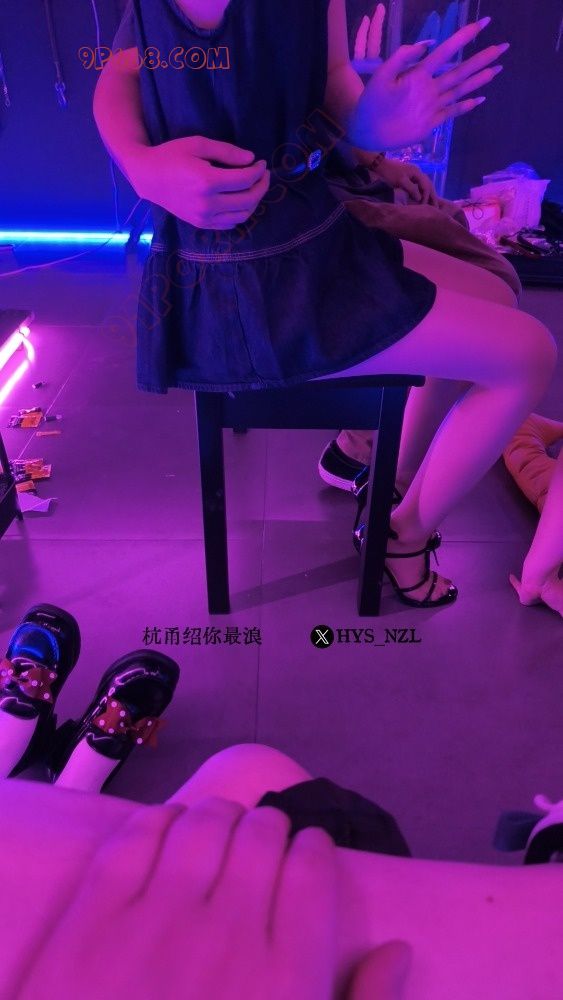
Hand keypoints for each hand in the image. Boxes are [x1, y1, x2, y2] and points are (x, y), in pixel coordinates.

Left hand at [15, 799, 410, 999]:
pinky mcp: (89, 922)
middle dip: (269, 831)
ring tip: (217, 833)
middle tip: (259, 846)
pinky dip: (160, 822)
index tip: (304, 854)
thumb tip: (398, 948)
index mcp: (286, 980)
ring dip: (219, 819)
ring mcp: (153, 924)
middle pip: (262, 835)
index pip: (312, 868)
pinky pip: (137, 836)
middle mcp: (226, 937)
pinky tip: (166, 834)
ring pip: (204, 824)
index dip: (312, 849)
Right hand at [132, 135, 270, 228]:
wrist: (148, 178)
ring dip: (254, 202)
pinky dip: (240, 213)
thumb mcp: (198, 144)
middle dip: (261, 186)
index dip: (258, 171)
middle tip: (263, 175)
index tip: (262, 163)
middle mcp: (207, 204)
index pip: (245, 180)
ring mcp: (204, 217)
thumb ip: (227, 152)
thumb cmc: (172, 155)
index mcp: (207, 182)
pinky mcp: (201, 224)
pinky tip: (239, 200)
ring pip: (242, 215)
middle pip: (248, 200)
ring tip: (254, 187)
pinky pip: (230, 223)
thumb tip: (251, 160)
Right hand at [351, 18, 508, 149]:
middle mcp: (430, 92)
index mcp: (418, 77)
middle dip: (484, 58)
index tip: (484, 24)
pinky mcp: (431, 125)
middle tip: (504, 47)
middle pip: (461, 72)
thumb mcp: (381, 73)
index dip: (466, 36)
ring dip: (481, 80)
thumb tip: (428, 44)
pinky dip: (467, 105)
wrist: (367, 134)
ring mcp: (432, 110)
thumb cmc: (371, 102)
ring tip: (498, 69)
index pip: (446, 51)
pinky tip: (481, 99)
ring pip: (461, 91)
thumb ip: (403, 55)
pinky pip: (453, 113)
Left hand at [374, 158, 438, 204]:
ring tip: (431, 204)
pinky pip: (419, 186)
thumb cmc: (389, 173)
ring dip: (428, 195)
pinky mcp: (410, 177)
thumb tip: (420, 199)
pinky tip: (422, 199)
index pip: (426, 186)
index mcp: (417, 173)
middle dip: (432, 196)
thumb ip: (411, 189)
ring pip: (425, 186)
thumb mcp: (401, 181)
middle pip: (429, 185)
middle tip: (436, 207)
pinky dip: (422, 193)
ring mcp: (414, 175)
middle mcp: (418, 173)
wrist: (380, 165)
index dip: (426, 197)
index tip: (424, 207)